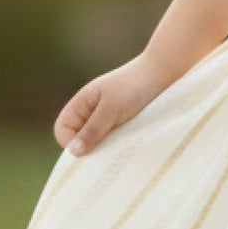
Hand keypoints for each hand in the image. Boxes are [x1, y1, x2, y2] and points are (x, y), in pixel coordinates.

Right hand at [53, 51, 177, 157]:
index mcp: (82, 104)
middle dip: (89, 149)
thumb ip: (92, 130)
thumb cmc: (134, 87)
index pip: (62, 130)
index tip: (89, 150)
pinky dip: (118, 147)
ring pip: (97, 143)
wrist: (165, 74)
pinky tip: (129, 147)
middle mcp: (92, 113)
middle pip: (79, 139)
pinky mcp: (124, 126)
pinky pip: (114, 142)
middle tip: (107, 153)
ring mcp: (108, 120)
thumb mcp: (111, 109)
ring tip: (120, 149)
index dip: (70, 143)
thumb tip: (72, 153)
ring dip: (106, 149)